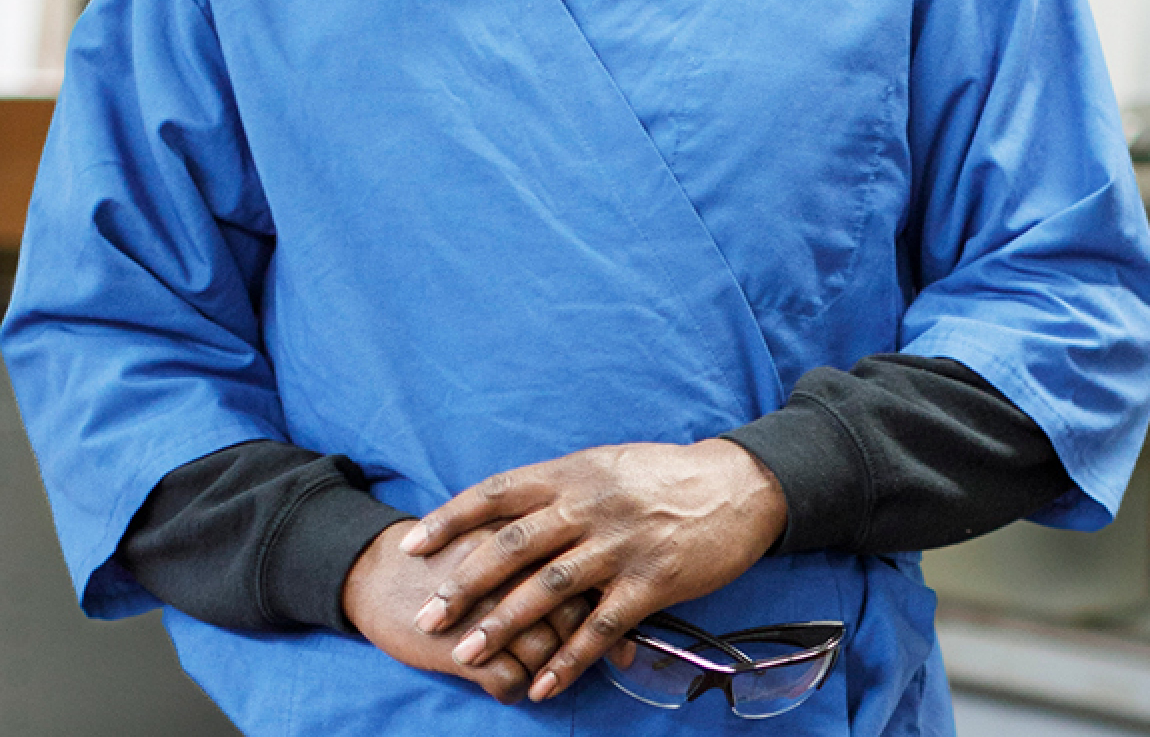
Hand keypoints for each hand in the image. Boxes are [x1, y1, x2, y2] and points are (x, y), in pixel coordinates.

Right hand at [342, 520, 593, 702]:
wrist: (375, 569)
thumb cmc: (446, 552)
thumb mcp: (495, 534)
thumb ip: (540, 548)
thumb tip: (597, 576)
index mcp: (526, 536)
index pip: (586, 573)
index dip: (611, 607)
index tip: (622, 635)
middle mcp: (512, 571)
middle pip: (571, 614)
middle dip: (583, 645)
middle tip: (590, 660)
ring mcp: (486, 610)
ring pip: (545, 650)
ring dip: (548, 670)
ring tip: (541, 672)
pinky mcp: (460, 647)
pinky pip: (509, 681)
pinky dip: (514, 689)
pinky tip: (507, 684)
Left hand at [400, 440, 788, 702]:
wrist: (738, 487)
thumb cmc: (665, 476)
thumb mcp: (606, 465)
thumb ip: (558, 487)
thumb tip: (505, 507)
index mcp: (574, 475)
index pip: (498, 494)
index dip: (451, 519)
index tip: (411, 545)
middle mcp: (590, 507)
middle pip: (513, 547)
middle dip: (463, 584)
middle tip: (427, 617)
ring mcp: (621, 546)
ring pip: (549, 589)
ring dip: (505, 625)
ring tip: (468, 655)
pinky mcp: (652, 582)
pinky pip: (602, 628)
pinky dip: (570, 660)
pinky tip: (543, 684)